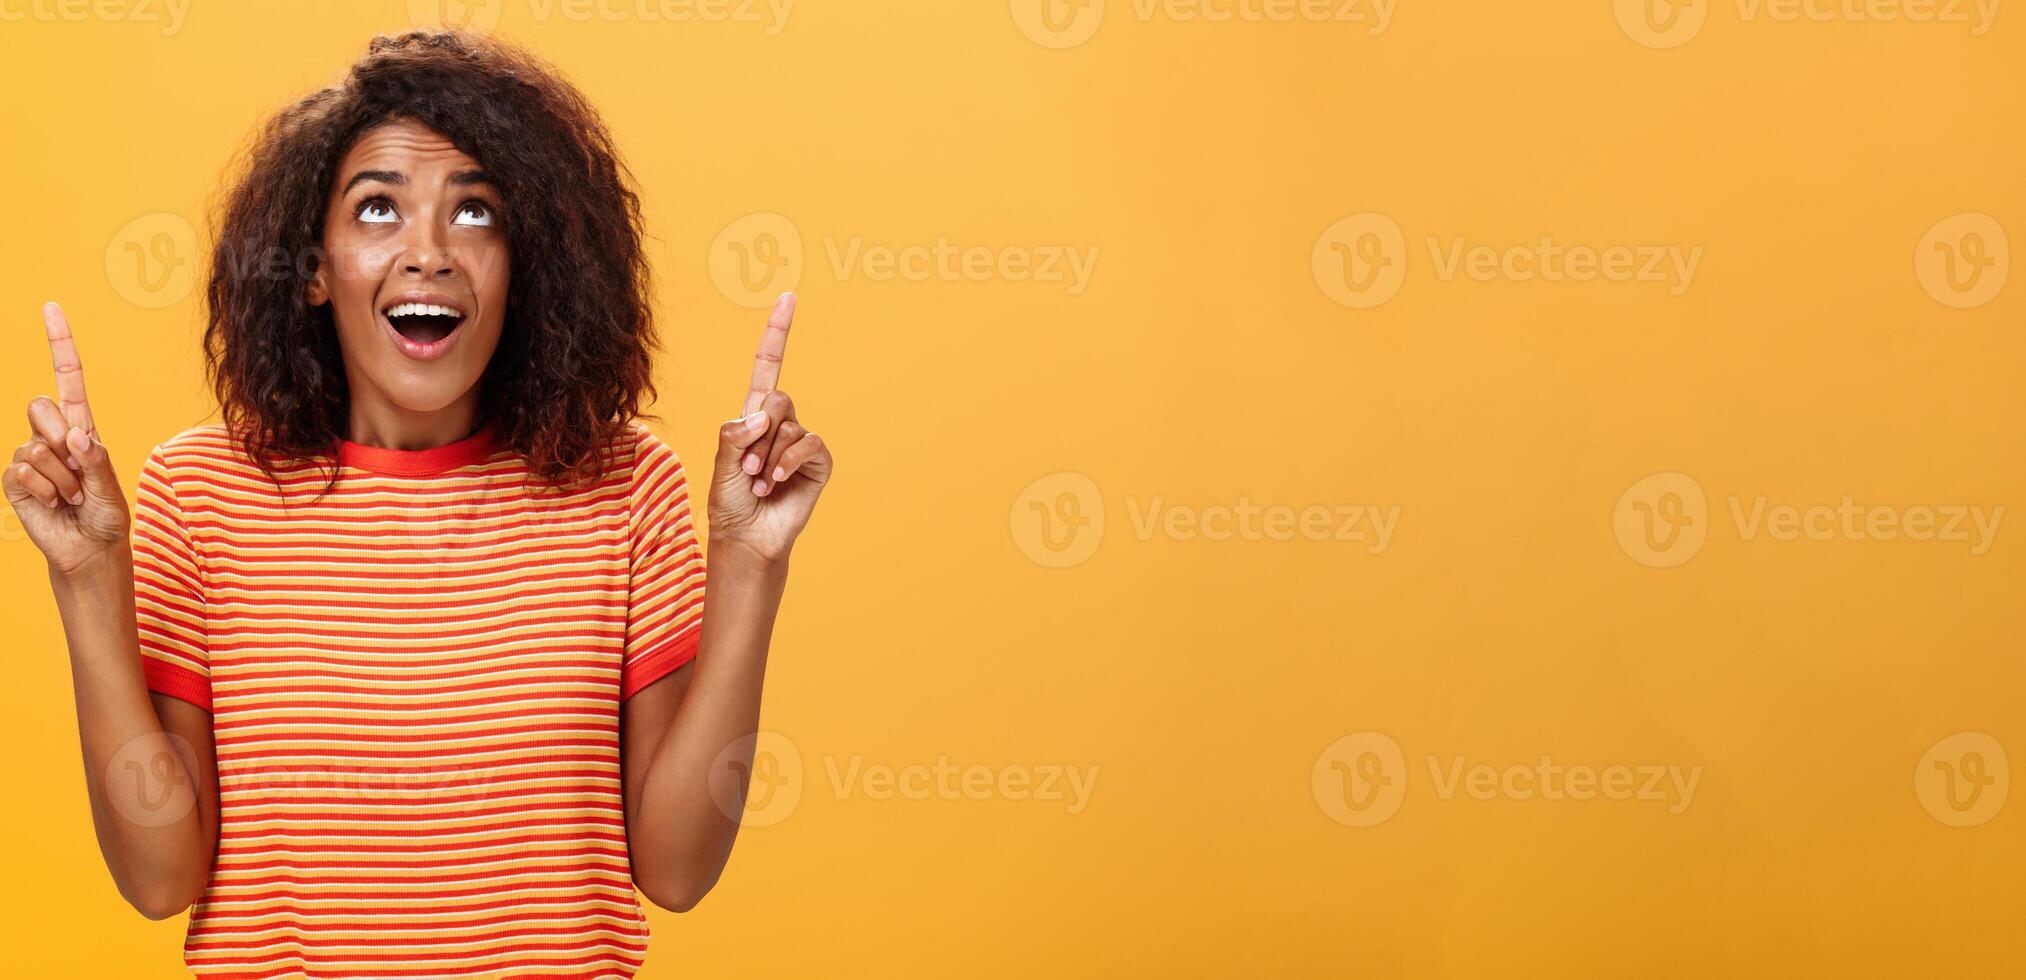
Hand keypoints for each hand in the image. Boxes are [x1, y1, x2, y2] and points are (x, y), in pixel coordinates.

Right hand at [4, 302, 128, 577]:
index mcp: (82, 426)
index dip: (59, 343)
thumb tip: (75, 436)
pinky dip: (44, 491)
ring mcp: (32, 456)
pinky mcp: (15, 480)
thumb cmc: (106, 517)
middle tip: (78, 472)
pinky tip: (54, 504)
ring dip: (61, 478)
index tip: (51, 307)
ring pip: (36, 447)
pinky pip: (23, 472)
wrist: (88, 550)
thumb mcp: (112, 489)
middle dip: (60, 437)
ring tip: (72, 496)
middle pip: (40, 406)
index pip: (68, 377)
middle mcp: (54, 435)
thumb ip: (97, 462)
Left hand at [707, 293, 832, 566]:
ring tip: (760, 483)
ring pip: (789, 426)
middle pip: (777, 398)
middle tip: (748, 469)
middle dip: (757, 434)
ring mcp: (801, 442)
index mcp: (753, 414)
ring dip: (768, 458)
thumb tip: (762, 416)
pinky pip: (809, 444)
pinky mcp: (818, 463)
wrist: (746, 536)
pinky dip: (790, 462)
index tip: (789, 298)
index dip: (778, 332)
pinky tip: (778, 483)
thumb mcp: (721, 462)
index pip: (768, 365)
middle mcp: (780, 423)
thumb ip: (735, 435)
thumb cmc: (729, 500)